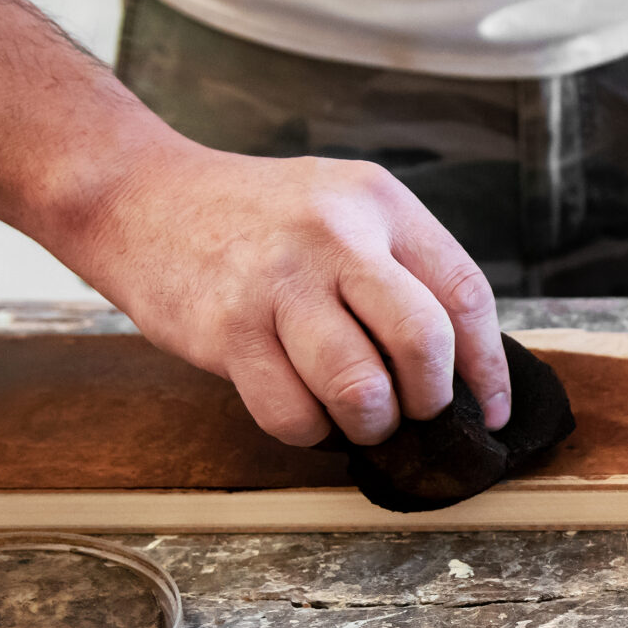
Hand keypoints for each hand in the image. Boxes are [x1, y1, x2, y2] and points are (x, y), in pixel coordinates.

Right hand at [56, 139, 509, 446]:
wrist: (140, 196)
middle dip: (429, 399)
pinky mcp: (228, 330)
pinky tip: (303, 408)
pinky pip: (292, 414)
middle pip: (422, 341)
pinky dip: (309, 431)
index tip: (487, 411)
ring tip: (359, 417)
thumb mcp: (343, 208)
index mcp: (379, 203)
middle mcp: (334, 236)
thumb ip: (402, 269)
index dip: (487, 368)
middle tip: (415, 412)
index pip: (464, 294)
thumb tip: (461, 367)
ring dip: (369, 425)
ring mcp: (278, 283)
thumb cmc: (256, 218)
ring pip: (359, 390)